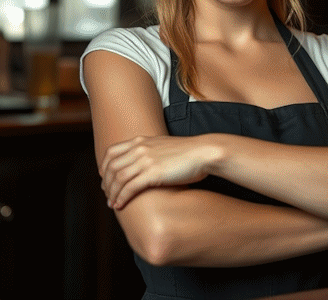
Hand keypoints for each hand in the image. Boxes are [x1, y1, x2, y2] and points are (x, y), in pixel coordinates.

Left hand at [100, 135, 218, 209]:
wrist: (203, 152)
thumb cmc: (188, 152)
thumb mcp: (164, 146)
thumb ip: (151, 151)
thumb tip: (144, 164)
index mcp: (142, 141)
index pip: (111, 152)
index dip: (104, 167)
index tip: (106, 178)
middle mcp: (140, 148)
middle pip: (111, 167)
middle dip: (106, 183)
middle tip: (108, 194)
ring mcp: (145, 160)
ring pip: (118, 179)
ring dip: (112, 193)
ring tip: (112, 203)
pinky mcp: (153, 173)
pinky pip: (129, 188)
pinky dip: (121, 198)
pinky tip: (120, 205)